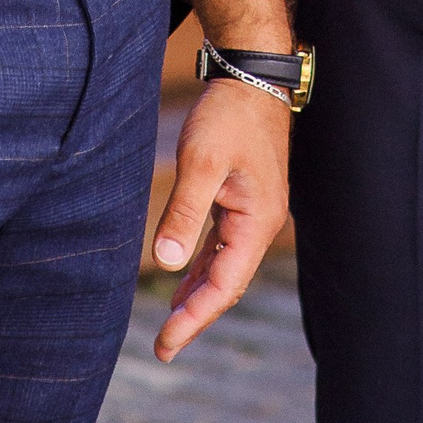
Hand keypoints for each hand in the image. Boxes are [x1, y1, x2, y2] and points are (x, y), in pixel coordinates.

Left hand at [150, 77, 291, 359]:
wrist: (251, 75)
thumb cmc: (228, 115)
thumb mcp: (202, 161)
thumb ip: (185, 211)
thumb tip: (168, 263)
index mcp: (257, 222)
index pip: (224, 285)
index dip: (194, 318)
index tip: (165, 344)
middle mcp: (260, 224)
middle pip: (227, 284)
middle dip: (196, 316)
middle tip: (163, 347)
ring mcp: (252, 212)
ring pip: (224, 266)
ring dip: (198, 294)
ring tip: (170, 324)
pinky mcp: (241, 198)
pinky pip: (221, 245)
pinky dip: (202, 266)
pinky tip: (184, 276)